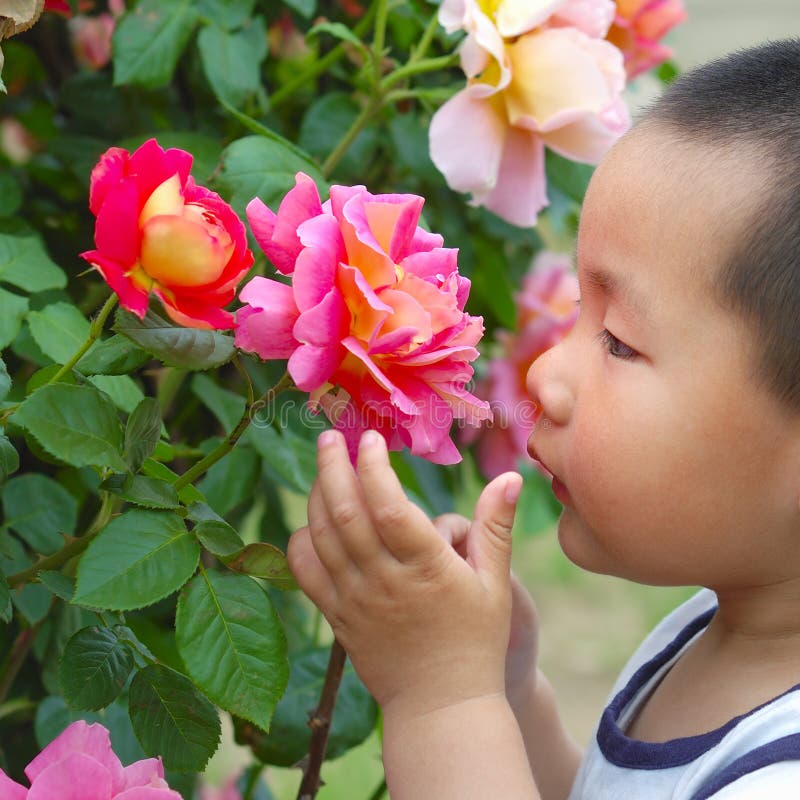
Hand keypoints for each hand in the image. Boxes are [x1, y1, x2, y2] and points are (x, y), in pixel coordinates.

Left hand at [287, 429, 523, 723]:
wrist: (440, 706)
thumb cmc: (475, 641)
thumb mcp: (495, 584)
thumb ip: (496, 527)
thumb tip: (511, 477)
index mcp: (426, 568)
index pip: (390, 506)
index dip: (374, 467)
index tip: (371, 438)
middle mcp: (384, 580)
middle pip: (347, 513)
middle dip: (333, 466)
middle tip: (330, 436)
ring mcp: (356, 600)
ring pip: (322, 537)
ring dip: (316, 494)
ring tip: (323, 465)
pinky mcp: (338, 617)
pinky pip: (306, 573)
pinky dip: (300, 540)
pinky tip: (309, 519)